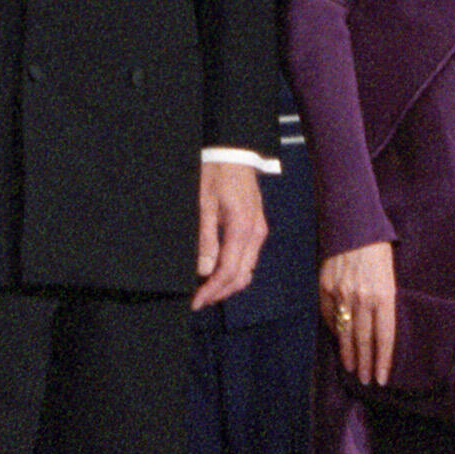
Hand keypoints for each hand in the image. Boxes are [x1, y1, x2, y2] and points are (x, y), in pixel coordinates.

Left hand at [190, 160, 268, 313]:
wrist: (233, 152)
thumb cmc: (217, 173)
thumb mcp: (204, 204)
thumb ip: (206, 238)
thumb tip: (204, 269)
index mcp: (243, 229)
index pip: (229, 272)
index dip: (212, 291)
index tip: (196, 301)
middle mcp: (255, 234)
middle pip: (241, 277)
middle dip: (220, 293)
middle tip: (198, 300)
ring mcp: (258, 231)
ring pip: (247, 270)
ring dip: (227, 284)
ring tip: (206, 290)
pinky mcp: (256, 227)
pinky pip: (248, 258)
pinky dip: (234, 271)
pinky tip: (218, 272)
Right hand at [320, 240, 396, 385]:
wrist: (352, 226)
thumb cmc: (378, 250)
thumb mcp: (390, 276)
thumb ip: (384, 303)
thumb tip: (379, 329)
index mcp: (383, 295)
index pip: (384, 337)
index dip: (382, 360)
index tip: (380, 377)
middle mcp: (362, 299)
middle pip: (364, 340)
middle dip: (365, 364)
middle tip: (364, 380)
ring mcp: (341, 294)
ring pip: (345, 333)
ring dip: (348, 354)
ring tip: (350, 368)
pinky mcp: (325, 288)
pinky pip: (329, 316)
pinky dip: (334, 331)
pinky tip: (338, 341)